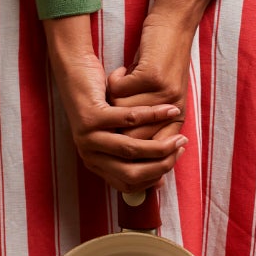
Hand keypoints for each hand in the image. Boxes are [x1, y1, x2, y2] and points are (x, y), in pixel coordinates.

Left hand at [43, 14, 186, 193]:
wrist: (75, 71)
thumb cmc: (100, 101)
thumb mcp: (115, 133)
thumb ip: (133, 154)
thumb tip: (160, 180)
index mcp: (95, 162)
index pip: (128, 184)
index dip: (153, 177)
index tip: (172, 161)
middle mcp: (89, 154)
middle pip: (131, 172)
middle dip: (161, 163)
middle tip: (180, 148)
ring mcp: (88, 137)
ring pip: (131, 149)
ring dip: (160, 144)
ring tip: (179, 135)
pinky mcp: (92, 116)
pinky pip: (129, 119)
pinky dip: (153, 116)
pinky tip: (169, 110)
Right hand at [105, 0, 216, 139]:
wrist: (175, 25)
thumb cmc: (164, 60)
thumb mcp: (161, 93)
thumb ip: (152, 118)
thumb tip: (125, 144)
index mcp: (177, 116)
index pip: (150, 147)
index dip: (129, 148)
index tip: (112, 141)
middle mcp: (173, 108)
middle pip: (133, 135)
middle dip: (114, 124)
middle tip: (106, 109)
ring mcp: (164, 93)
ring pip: (122, 112)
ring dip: (113, 97)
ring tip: (117, 84)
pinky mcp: (152, 76)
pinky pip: (118, 90)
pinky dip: (114, 79)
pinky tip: (120, 70)